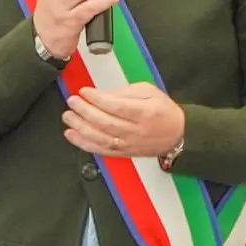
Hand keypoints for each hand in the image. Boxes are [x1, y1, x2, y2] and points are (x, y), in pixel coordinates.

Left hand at [62, 82, 184, 157]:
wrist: (177, 134)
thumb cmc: (163, 111)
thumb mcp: (149, 91)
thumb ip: (125, 92)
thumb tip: (102, 94)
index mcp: (144, 113)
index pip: (117, 107)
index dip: (98, 99)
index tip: (84, 91)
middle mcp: (136, 131)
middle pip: (106, 123)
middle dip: (85, 112)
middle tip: (72, 102)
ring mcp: (129, 144)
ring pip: (101, 139)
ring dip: (81, 129)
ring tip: (68, 117)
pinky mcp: (124, 153)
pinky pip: (101, 150)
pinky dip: (85, 144)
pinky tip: (73, 135)